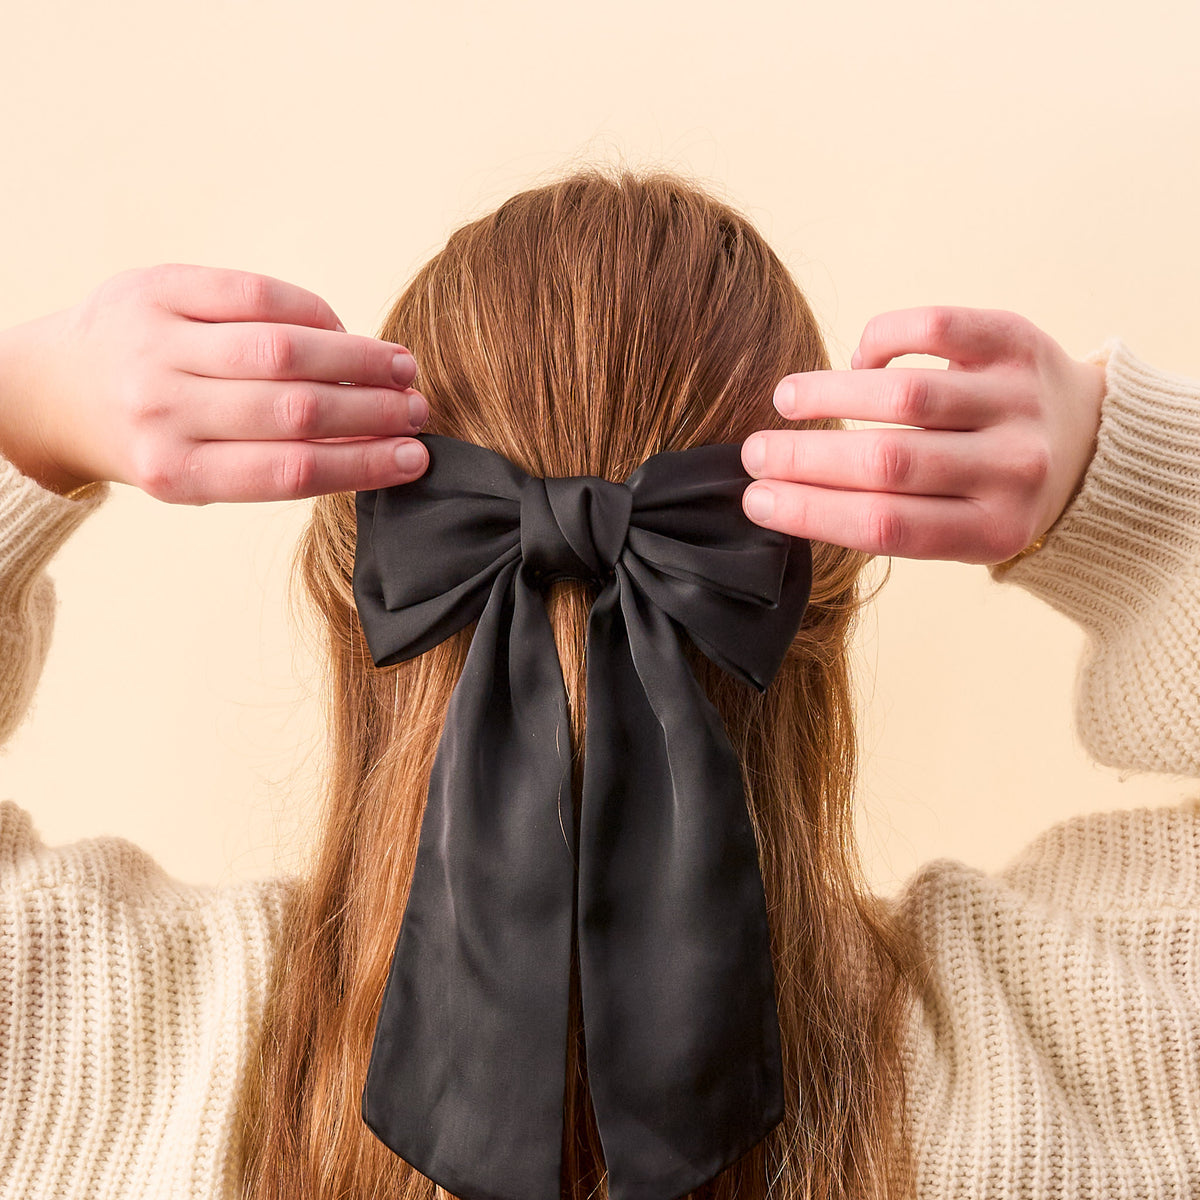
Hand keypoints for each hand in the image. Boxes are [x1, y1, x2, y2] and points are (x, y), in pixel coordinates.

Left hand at [0, 263, 430, 502]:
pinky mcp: (156, 288)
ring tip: (399, 368)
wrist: (55, 391)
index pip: (291, 469)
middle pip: (294, 408)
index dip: (363, 463)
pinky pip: (254, 294)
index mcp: (175, 472)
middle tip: (417, 410)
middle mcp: (161, 409)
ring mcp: (156, 344)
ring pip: (282, 348)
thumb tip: (373, 443)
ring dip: (356, 358)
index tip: (413, 459)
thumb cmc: (147, 437)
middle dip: (373, 409)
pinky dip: (312, 311)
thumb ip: (270, 462)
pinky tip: (341, 329)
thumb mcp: (197, 473)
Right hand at [739, 306, 1106, 564]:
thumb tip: (780, 495)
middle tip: (753, 452)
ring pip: (904, 395)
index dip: (808, 511)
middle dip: (803, 457)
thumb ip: (887, 518)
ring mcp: (1018, 400)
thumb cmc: (994, 492)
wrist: (1093, 444)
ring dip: (829, 394)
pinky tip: (861, 363)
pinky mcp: (1016, 342)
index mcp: (992, 531)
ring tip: (788, 399)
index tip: (756, 498)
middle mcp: (1014, 468)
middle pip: (887, 463)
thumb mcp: (957, 529)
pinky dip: (881, 342)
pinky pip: (933, 329)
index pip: (884, 525)